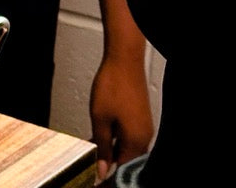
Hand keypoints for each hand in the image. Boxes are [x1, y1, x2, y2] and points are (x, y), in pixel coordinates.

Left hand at [89, 53, 153, 181]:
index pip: (122, 170)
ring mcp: (143, 128)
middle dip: (109, 165)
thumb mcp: (100, 119)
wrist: (124, 60)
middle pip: (126, 161)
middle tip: (92, 168)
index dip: (107, 176)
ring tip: (93, 152)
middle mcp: (144, 138)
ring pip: (126, 148)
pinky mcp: (139, 119)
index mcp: (136, 142)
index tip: (94, 180)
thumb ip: (101, 147)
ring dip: (110, 151)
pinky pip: (127, 137)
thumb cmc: (112, 86)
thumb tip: (102, 171)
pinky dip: (114, 139)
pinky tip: (100, 137)